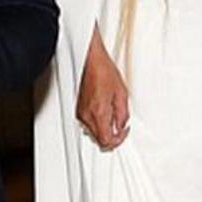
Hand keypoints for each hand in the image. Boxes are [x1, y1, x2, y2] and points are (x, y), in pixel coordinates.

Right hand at [76, 28, 129, 149]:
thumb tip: (123, 125)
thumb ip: (123, 114)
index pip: (107, 141)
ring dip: (104, 129)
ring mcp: (81, 113)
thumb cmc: (103, 70)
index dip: (118, 140)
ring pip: (93, 132)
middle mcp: (87, 116)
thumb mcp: (122, 93)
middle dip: (111, 136)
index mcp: (99, 113)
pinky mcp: (78, 108)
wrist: (89, 60)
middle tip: (120, 127)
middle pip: (99, 140)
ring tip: (113, 116)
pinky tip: (104, 111)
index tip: (124, 131)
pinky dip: (97, 121)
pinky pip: (88, 123)